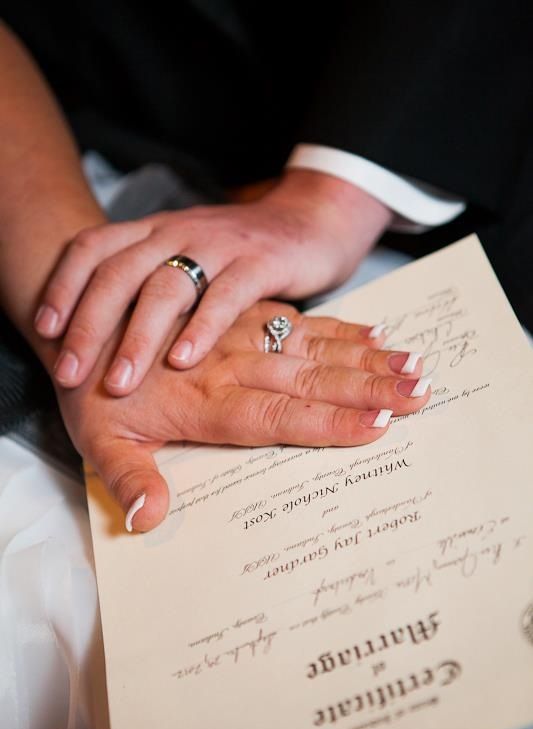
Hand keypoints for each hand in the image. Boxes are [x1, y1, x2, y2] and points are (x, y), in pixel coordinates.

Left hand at [34, 169, 391, 393]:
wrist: (309, 221)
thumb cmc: (238, 253)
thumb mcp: (185, 258)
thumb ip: (148, 284)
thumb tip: (100, 335)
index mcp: (153, 231)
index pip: (93, 246)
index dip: (64, 286)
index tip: (45, 330)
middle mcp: (178, 232)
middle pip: (119, 273)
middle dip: (89, 326)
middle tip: (70, 374)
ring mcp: (219, 245)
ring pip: (166, 286)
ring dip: (138, 337)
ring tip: (120, 382)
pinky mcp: (260, 262)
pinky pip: (226, 295)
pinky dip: (202, 328)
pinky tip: (184, 361)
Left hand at [57, 299, 428, 531]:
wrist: (85, 316)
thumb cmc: (93, 390)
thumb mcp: (97, 441)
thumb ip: (127, 478)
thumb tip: (150, 520)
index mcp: (204, 401)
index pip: (275, 417)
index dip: (326, 423)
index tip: (376, 426)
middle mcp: (232, 365)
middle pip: (309, 379)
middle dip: (367, 388)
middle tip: (418, 394)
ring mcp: (241, 336)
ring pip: (312, 347)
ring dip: (364, 358)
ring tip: (411, 364)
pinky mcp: (243, 315)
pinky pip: (298, 320)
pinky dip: (339, 329)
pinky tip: (373, 334)